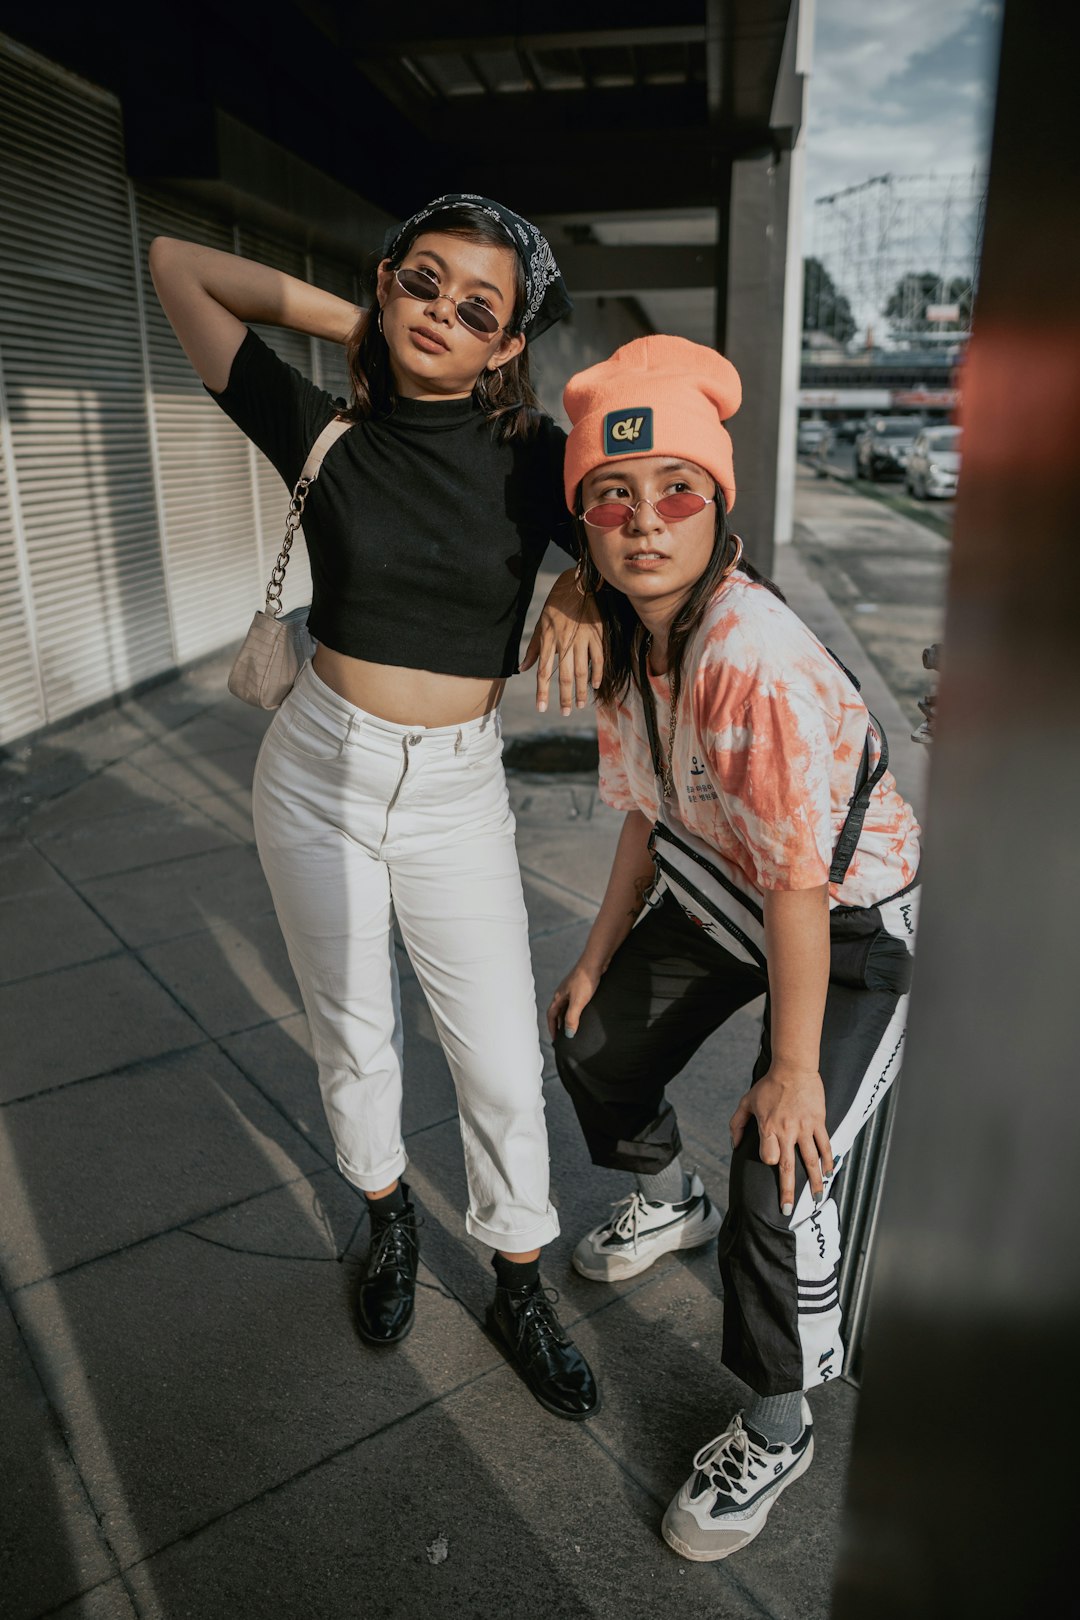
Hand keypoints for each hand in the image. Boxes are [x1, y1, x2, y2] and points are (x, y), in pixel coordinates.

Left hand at [520, 568, 603, 714]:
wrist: (577, 584)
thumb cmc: (556, 605)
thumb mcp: (540, 624)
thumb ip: (533, 649)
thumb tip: (522, 669)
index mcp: (549, 640)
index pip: (544, 672)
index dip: (542, 692)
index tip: (541, 708)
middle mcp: (564, 643)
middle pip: (565, 676)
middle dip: (564, 698)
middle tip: (565, 713)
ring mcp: (582, 640)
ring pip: (582, 671)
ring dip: (581, 691)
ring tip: (579, 705)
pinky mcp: (596, 635)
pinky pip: (598, 659)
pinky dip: (598, 673)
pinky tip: (595, 685)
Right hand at [546, 960, 601, 1040]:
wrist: (596, 961)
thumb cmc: (585, 979)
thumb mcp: (577, 1002)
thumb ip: (571, 1018)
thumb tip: (568, 1034)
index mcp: (559, 997)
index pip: (551, 1016)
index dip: (552, 1028)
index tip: (555, 1039)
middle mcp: (563, 993)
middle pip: (558, 1012)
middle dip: (560, 1025)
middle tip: (565, 1036)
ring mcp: (572, 990)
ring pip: (568, 1007)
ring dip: (569, 1018)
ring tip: (575, 1028)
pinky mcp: (582, 987)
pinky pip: (577, 1002)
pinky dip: (578, 1011)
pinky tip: (586, 1013)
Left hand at [729, 1063, 833, 1216]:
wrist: (793, 1068)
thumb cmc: (768, 1085)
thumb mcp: (746, 1102)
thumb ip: (737, 1125)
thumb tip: (734, 1147)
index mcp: (768, 1128)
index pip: (769, 1156)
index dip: (770, 1161)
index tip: (772, 1163)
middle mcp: (787, 1131)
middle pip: (788, 1167)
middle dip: (788, 1191)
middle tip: (787, 1210)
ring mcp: (805, 1128)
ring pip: (811, 1160)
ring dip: (814, 1181)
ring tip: (816, 1198)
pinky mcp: (818, 1122)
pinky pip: (825, 1145)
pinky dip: (828, 1160)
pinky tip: (829, 1172)